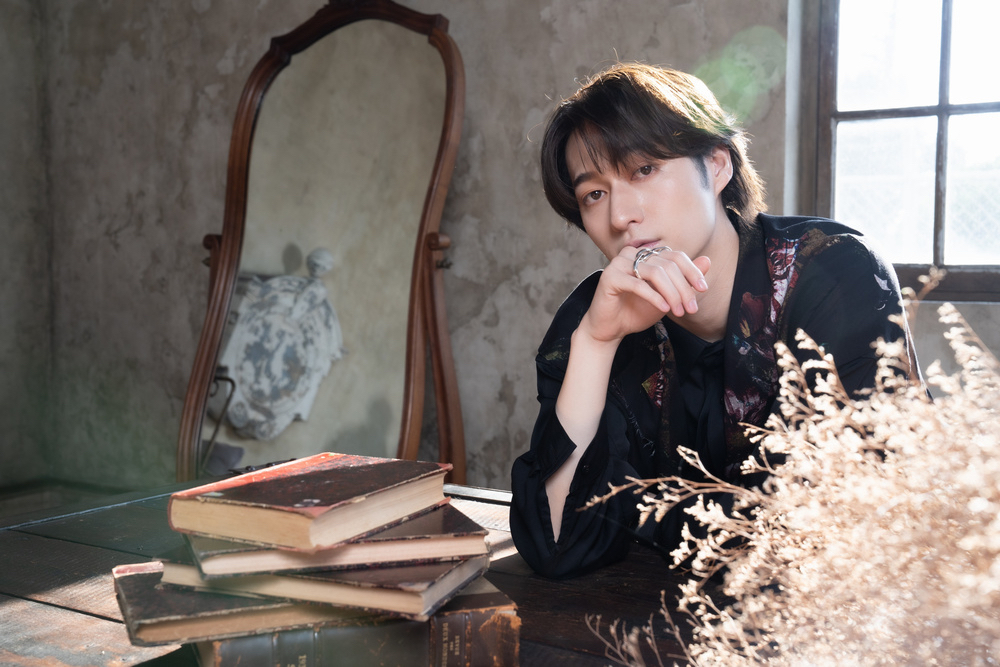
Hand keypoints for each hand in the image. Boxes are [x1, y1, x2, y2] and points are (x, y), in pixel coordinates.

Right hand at [579, 246, 710, 344]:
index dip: (692, 271)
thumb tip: (707, 260)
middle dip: (683, 288)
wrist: (610, 329)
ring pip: (655, 272)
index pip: (675, 256)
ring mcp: (619, 263)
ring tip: (678, 311)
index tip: (703, 289)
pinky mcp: (609, 277)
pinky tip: (664, 308)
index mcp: (646, 255)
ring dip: (672, 294)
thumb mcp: (667, 296)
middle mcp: (632, 254)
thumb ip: (684, 279)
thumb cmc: (636, 311)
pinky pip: (638, 284)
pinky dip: (654, 297)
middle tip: (691, 308)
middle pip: (667, 265)